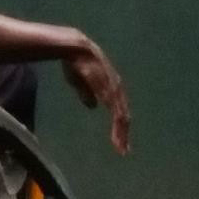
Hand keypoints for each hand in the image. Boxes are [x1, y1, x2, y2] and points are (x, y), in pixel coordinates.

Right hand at [61, 39, 131, 154]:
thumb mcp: (81, 82)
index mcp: (112, 88)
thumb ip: (87, 94)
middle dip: (123, 134)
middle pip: (124, 116)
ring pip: (121, 115)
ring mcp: (113, 89)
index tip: (118, 144)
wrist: (74, 47)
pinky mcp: (106, 87)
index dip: (120, 128)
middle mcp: (117, 89)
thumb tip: (93, 106)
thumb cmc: (77, 63)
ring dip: (120, 132)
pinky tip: (116, 131)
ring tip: (120, 147)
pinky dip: (116, 121)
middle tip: (123, 151)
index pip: (119, 112)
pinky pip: (114, 107)